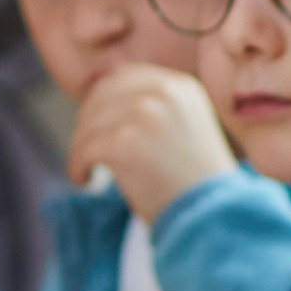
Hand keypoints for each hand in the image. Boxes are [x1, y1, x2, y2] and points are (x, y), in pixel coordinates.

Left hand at [68, 61, 235, 222]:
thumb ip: (154, 107)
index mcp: (181, 86)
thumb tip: (99, 96)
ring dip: (80, 147)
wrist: (212, 214)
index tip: (96, 123)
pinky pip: (83, 148)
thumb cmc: (195, 182)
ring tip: (86, 168)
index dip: (103, 98)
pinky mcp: (126, 141)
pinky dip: (77, 165)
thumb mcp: (184, 128)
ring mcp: (145, 113)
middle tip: (86, 149)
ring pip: (88, 123)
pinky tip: (84, 178)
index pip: (124, 76)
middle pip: (101, 94)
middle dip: (87, 122)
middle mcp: (164, 91)